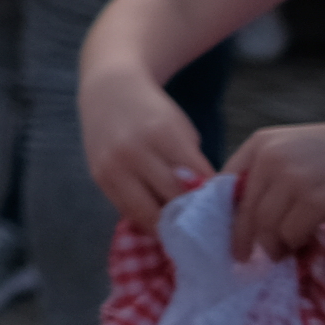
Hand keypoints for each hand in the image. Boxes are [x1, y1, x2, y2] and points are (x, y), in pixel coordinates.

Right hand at [85, 57, 210, 226]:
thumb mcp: (182, 132)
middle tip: (209, 233)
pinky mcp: (99, 178)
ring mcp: (112, 166)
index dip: (213, 205)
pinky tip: (161, 222)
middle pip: (172, 203)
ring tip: (185, 233)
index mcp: (162, 136)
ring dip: (168, 227)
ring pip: (147, 214)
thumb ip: (193, 166)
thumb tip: (210, 207)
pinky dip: (146, 219)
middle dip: (193, 220)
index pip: (196, 184)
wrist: (108, 91)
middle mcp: (133, 152)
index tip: (226, 219)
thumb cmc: (153, 113)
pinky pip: (127, 211)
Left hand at [227, 114, 324, 258]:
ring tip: (278, 253)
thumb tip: (245, 214)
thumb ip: (267, 172)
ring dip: (271, 245)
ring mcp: (293, 179)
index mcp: (259, 143)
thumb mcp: (291, 149)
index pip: (226, 182)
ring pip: (267, 225)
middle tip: (241, 257)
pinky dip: (294, 243)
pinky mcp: (316, 200)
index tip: (222, 233)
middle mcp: (270, 158)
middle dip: (242, 237)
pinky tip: (300, 245)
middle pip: (245, 208)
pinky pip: (293, 232)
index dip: (223, 211)